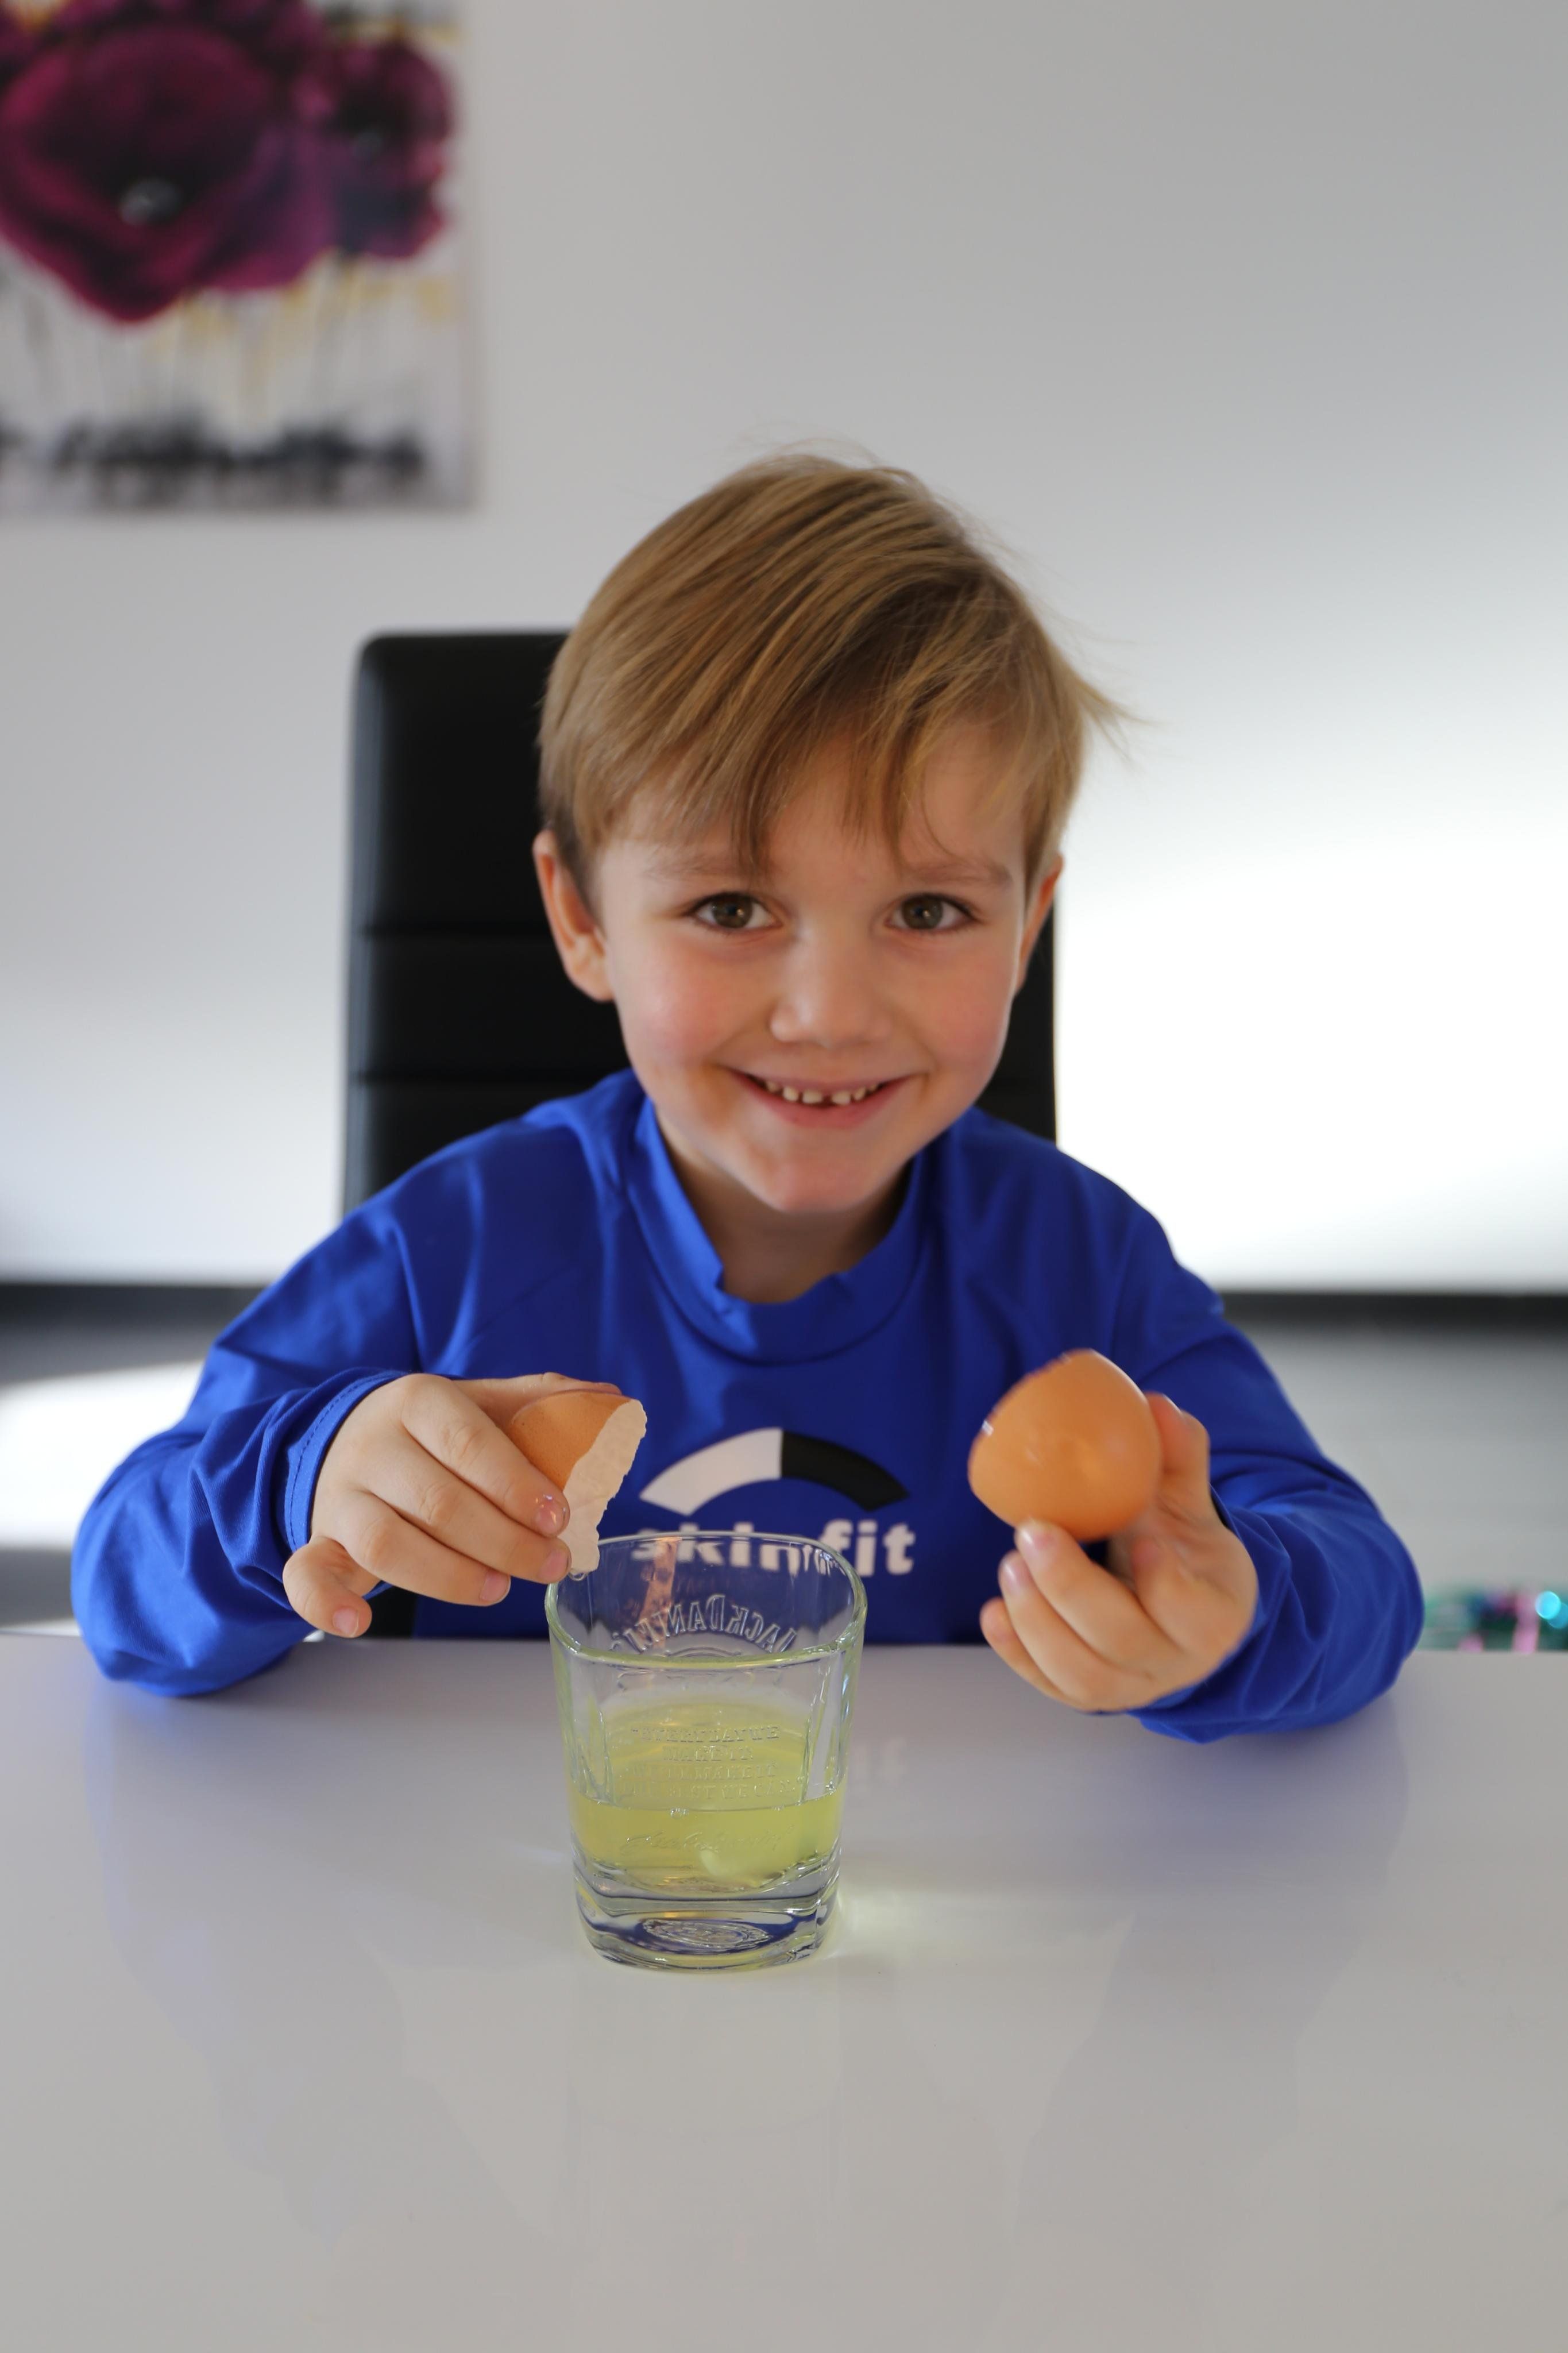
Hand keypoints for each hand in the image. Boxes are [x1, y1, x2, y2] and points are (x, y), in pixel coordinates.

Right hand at [282, 1372, 620, 1638]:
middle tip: (552, 1563)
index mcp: (417, 1402)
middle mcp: (372, 1447)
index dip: (513, 1482)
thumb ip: (539, 1401)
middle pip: (435, 1501)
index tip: (558, 1516)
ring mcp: (341, 1498)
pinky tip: (358, 1625)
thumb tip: (609, 1398)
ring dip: (446, 1574)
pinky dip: (323, 1605)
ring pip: (384, 1542)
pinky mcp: (319, 1542)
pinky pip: (305, 1575)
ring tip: (497, 1589)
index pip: (466, 1440)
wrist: (343, 1438)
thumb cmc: (432, 1432)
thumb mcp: (478, 1403)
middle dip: (502, 1540)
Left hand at [979, 1392, 1256, 1712]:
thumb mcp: (1188, 1506)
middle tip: (1033, 1533)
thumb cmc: (1182, 1551)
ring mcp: (1129, 1685)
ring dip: (1037, 1620)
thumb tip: (1157, 1405)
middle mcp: (1172, 1662)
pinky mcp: (1087, 1695)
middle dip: (1072, 1588)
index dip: (1168, 1587)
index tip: (1142, 1543)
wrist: (1178, 1610)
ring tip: (1010, 1565)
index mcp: (1213, 1615)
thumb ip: (1178, 1459)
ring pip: (1082, 1673)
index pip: (1194, 1612)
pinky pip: (1049, 1685)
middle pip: (1122, 1639)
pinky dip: (1016, 1653)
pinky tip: (993, 1613)